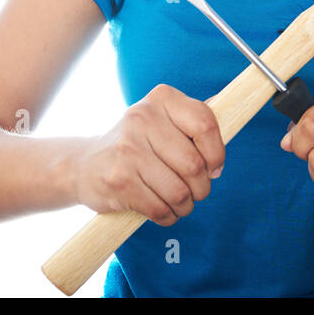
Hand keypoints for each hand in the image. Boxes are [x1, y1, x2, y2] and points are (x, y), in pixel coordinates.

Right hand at [73, 84, 224, 225]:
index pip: (205, 123)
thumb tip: (228, 108)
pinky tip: (164, 209)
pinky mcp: (119, 180)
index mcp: (161, 99)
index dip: (217, 153)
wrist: (85, 164)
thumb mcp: (162, 119)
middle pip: (194, 164)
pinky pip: (160, 208)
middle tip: (196, 190)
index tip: (214, 167)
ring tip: (181, 202)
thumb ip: (193, 118)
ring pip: (179, 191)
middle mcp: (142, 119)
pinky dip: (168, 216)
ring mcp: (128, 150)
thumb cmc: (136, 143)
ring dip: (186, 205)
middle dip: (202, 186)